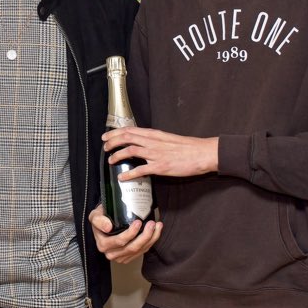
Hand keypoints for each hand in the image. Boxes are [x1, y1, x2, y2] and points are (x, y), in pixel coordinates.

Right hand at [88, 204, 161, 263]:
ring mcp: (121, 257)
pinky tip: (155, 232)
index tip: (138, 222)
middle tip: (152, 223)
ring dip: (151, 238)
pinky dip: (151, 242)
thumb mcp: (95, 215)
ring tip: (157, 226)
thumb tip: (108, 226)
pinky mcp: (129, 257)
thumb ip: (99, 220)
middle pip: (132, 248)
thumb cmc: (101, 218)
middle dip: (145, 236)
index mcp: (103, 245)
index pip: (119, 241)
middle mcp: (111, 254)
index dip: (131, 233)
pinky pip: (142, 251)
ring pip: (140, 250)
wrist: (104, 223)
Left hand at [103, 127, 218, 179]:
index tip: (106, 136)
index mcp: (154, 134)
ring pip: (130, 151)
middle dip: (112, 142)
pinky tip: (122, 178)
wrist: (202, 153)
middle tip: (104, 147)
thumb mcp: (167, 139)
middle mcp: (152, 142)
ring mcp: (156, 154)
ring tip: (110, 160)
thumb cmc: (187, 147)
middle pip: (126, 137)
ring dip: (117, 155)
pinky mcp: (161, 167)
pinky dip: (129, 174)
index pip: (130, 130)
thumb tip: (143, 143)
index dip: (115, 133)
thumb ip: (154, 140)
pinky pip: (140, 170)